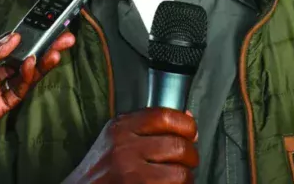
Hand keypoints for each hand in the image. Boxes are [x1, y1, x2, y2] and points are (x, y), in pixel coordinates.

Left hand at [0, 31, 75, 163]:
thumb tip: (12, 39)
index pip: (7, 46)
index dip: (25, 36)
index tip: (43, 25)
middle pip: (21, 58)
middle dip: (42, 47)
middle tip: (63, 37)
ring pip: (24, 74)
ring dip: (41, 62)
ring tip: (56, 50)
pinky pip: (17, 91)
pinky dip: (27, 78)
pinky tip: (31, 64)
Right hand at [64, 107, 197, 182]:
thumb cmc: (102, 168)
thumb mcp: (118, 138)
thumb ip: (149, 127)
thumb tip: (189, 119)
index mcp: (121, 127)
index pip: (165, 116)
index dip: (187, 125)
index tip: (191, 133)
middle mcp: (124, 148)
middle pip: (178, 146)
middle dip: (191, 156)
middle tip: (187, 162)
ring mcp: (129, 174)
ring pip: (180, 174)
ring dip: (186, 178)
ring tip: (179, 178)